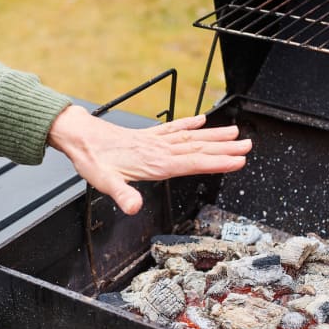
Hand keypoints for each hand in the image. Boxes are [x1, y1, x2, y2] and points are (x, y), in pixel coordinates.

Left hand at [47, 105, 251, 214]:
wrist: (79, 137)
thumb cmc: (93, 160)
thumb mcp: (104, 183)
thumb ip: (122, 195)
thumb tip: (134, 208)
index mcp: (154, 162)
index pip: (192, 162)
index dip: (216, 162)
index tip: (238, 161)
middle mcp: (159, 149)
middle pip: (198, 148)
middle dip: (225, 149)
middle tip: (248, 146)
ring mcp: (155, 140)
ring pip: (191, 137)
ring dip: (214, 136)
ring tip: (236, 133)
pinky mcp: (149, 135)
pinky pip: (174, 128)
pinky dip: (190, 124)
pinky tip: (202, 120)